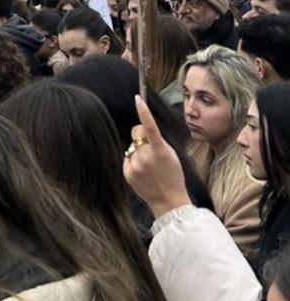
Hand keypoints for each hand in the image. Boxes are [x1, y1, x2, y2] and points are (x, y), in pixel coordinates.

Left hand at [123, 94, 190, 219]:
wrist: (169, 201)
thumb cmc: (173, 176)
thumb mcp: (171, 155)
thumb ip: (158, 142)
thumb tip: (143, 130)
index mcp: (160, 150)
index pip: (149, 126)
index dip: (143, 112)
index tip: (137, 98)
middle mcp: (145, 156)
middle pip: (136, 133)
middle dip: (141, 136)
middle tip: (151, 150)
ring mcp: (135, 165)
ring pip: (132, 146)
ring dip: (138, 151)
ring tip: (149, 166)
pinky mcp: (127, 172)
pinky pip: (127, 157)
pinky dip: (133, 161)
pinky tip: (143, 172)